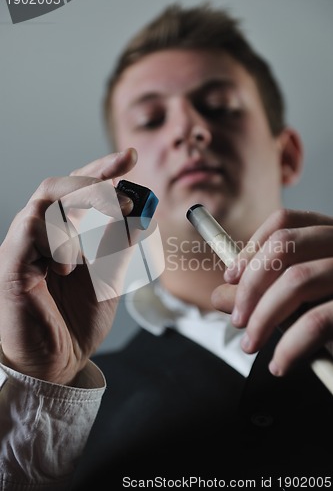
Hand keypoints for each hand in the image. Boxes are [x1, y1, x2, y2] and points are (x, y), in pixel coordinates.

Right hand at [0, 148, 136, 383]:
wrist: (58, 364)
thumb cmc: (78, 322)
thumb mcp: (110, 278)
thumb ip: (119, 246)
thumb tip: (141, 214)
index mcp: (61, 236)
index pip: (78, 192)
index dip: (101, 170)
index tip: (129, 157)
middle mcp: (38, 236)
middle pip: (57, 187)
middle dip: (93, 178)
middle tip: (123, 180)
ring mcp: (22, 249)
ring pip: (44, 204)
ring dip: (82, 206)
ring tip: (108, 226)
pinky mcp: (11, 267)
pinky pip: (30, 233)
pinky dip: (59, 239)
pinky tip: (70, 265)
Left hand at [211, 209, 332, 375]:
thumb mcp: (306, 293)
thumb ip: (264, 292)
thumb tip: (219, 296)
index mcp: (331, 234)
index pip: (284, 222)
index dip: (251, 248)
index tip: (231, 277)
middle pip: (284, 246)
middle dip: (251, 286)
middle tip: (238, 320)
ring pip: (297, 280)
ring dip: (264, 318)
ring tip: (250, 344)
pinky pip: (319, 320)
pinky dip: (291, 346)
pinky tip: (280, 362)